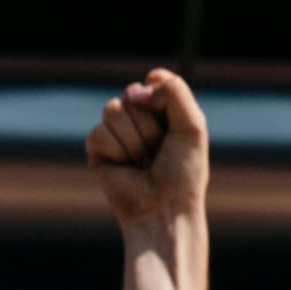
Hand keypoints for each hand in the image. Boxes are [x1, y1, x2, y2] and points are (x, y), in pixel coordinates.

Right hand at [86, 68, 207, 232]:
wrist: (163, 209)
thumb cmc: (182, 172)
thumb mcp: (192, 126)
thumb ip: (174, 92)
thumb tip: (134, 91)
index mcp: (163, 109)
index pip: (152, 80)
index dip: (159, 96)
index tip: (171, 124)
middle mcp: (139, 117)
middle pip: (130, 93)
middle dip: (149, 124)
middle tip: (158, 150)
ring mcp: (117, 132)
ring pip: (112, 110)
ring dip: (133, 140)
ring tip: (143, 161)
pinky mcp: (98, 149)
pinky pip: (99, 133)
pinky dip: (116, 152)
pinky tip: (125, 168)